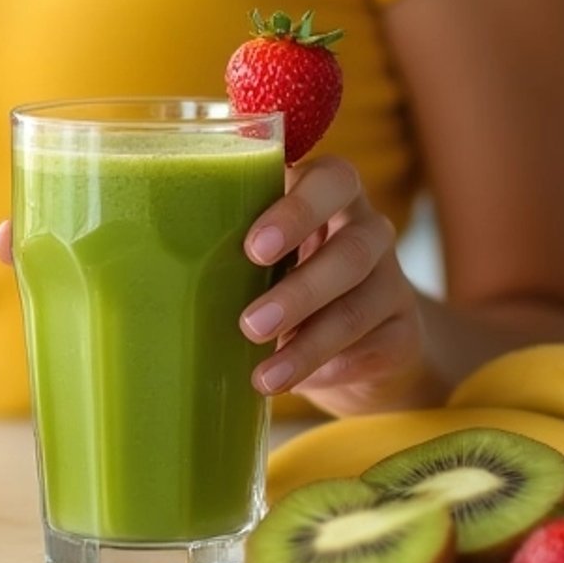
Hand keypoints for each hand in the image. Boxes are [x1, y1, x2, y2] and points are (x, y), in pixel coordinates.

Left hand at [236, 156, 423, 415]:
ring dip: (308, 344)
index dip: (297, 211)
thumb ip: (234, 238)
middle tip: (251, 324)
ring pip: (359, 308)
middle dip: (300, 291)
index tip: (254, 249)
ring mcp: (393, 282)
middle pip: (352, 251)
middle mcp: (370, 230)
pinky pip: (373, 349)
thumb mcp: (267, 248)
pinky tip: (297, 382)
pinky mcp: (404, 333)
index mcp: (333, 193)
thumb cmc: (287, 272)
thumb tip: (159, 262)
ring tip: (263, 375)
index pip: (331, 180)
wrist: (358, 334)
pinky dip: (331, 369)